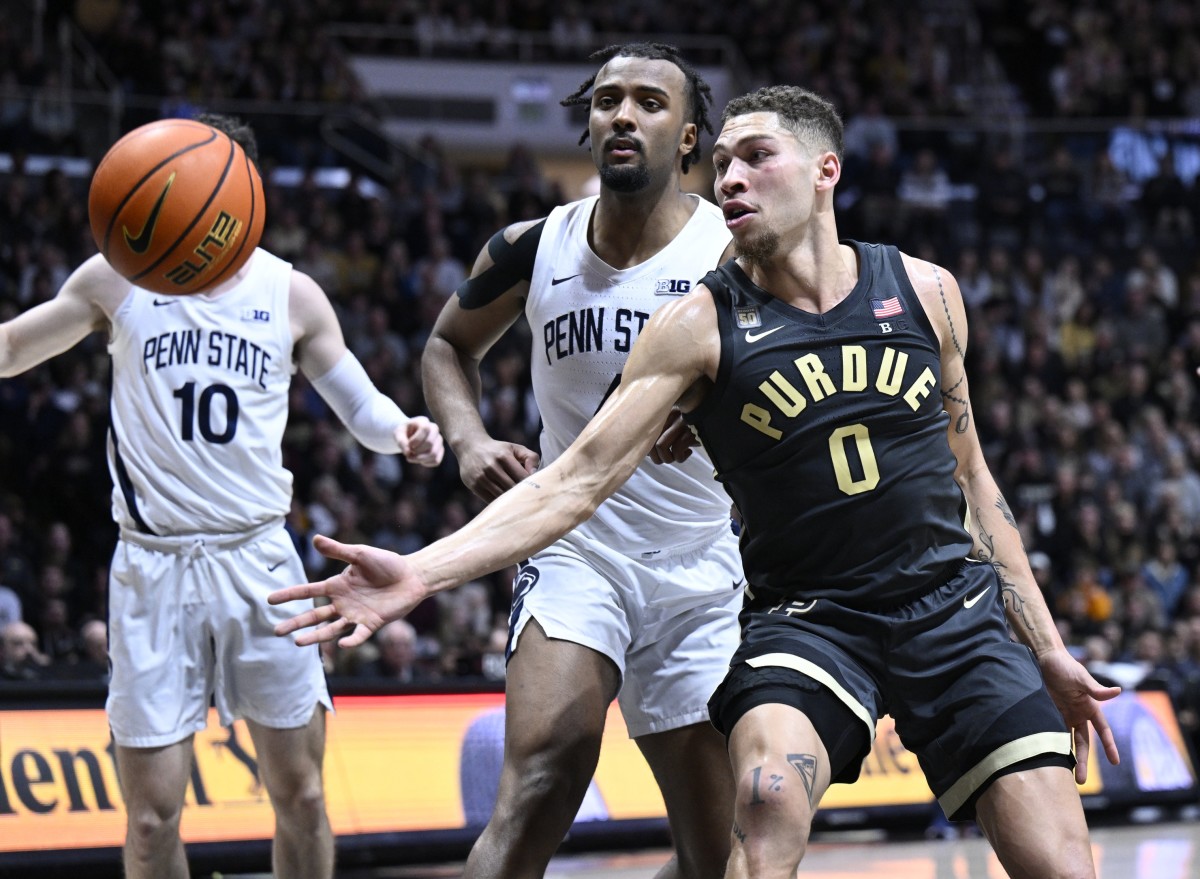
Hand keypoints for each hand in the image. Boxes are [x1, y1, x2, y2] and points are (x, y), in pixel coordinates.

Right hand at [268, 535, 428, 647]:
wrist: (412, 576)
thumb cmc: (387, 563)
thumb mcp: (360, 554)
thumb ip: (338, 551)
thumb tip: (315, 539)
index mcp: (337, 585)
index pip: (308, 591)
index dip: (289, 595)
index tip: (270, 599)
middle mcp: (342, 603)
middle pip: (313, 615)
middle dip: (295, 623)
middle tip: (276, 631)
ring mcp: (356, 614)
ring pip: (330, 628)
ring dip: (315, 636)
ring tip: (297, 642)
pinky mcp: (372, 623)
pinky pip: (359, 634)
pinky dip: (351, 639)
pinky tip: (343, 643)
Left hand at [395, 416, 444, 466]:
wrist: (408, 436)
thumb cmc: (403, 433)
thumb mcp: (398, 434)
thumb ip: (401, 442)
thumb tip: (408, 453)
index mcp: (423, 421)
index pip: (425, 429)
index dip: (416, 440)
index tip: (409, 445)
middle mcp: (434, 429)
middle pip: (430, 443)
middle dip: (417, 451)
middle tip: (408, 453)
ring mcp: (439, 440)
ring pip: (434, 453)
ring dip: (420, 459)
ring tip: (411, 458)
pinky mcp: (440, 450)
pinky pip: (436, 460)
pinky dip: (426, 463)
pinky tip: (419, 460)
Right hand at [458, 438, 539, 501]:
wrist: (469, 447)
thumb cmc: (498, 450)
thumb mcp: (514, 448)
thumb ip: (530, 457)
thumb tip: (535, 473)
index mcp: (504, 456)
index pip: (522, 477)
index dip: (530, 485)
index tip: (534, 489)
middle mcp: (491, 466)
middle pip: (512, 488)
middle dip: (521, 493)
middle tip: (528, 498)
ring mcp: (481, 477)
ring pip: (501, 495)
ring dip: (510, 500)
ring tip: (518, 501)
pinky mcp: (474, 485)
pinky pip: (490, 499)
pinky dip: (499, 502)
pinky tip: (505, 501)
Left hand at [649, 407, 696, 463]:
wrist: (721, 420)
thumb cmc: (698, 424)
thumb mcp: (680, 424)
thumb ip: (666, 430)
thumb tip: (650, 451)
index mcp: (666, 411)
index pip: (646, 430)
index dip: (647, 447)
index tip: (655, 454)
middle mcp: (671, 414)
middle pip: (649, 439)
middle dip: (656, 457)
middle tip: (666, 459)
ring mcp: (681, 422)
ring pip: (660, 446)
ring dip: (667, 458)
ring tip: (676, 457)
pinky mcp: (691, 430)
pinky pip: (676, 449)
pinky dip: (680, 457)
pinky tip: (688, 453)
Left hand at [1038, 648, 1121, 783]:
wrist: (1042, 658)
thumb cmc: (1064, 666)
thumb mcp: (1080, 678)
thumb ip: (1096, 689)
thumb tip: (1118, 691)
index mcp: (1090, 707)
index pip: (1102, 731)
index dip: (1109, 746)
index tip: (1115, 762)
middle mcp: (1078, 714)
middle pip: (1083, 743)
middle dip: (1083, 762)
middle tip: (1081, 781)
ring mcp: (1062, 715)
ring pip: (1066, 741)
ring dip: (1067, 758)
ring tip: (1065, 776)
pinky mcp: (1048, 713)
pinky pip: (1051, 733)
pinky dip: (1051, 745)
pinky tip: (1049, 759)